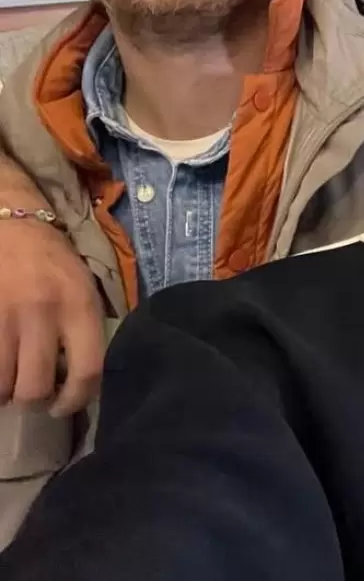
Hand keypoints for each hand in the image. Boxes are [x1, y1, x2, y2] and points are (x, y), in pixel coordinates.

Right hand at [0, 217, 103, 415]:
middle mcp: (42, 312)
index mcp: (79, 305)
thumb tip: (82, 378)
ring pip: (1, 385)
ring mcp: (4, 316)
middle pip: (34, 388)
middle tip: (30, 393)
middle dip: (31, 400)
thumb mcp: (83, 287)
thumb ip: (85, 328)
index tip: (63, 407)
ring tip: (9, 377)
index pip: (87, 370)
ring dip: (3, 391)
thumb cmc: (52, 259)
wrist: (11, 224)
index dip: (76, 400)